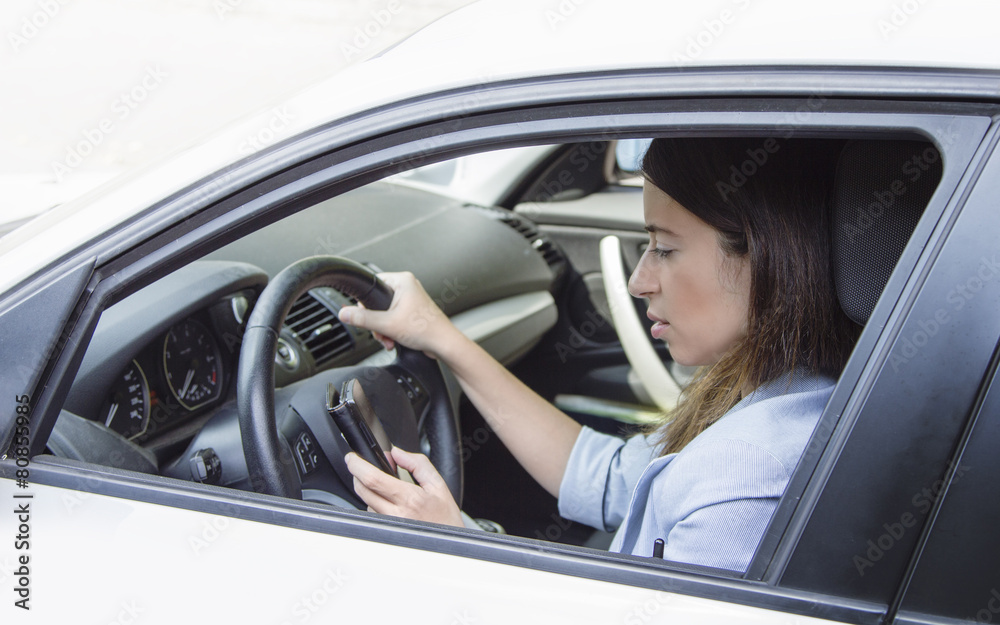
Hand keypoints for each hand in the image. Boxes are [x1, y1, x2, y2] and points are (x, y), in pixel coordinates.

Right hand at [337, 271, 459, 358]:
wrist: (443, 344)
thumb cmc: (426, 329)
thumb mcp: (387, 324)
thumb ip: (363, 319)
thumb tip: (345, 313)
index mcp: (403, 281)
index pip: (373, 284)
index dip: (365, 302)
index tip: (364, 315)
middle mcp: (407, 287)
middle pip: (377, 302)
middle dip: (376, 322)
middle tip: (380, 331)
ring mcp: (410, 300)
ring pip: (384, 313)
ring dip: (383, 329)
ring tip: (388, 339)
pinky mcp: (412, 312)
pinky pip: (393, 319)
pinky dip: (391, 330)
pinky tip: (393, 340)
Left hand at [346, 447, 463, 527]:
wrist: (449, 543)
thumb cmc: (445, 517)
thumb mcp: (438, 484)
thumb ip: (417, 463)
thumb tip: (396, 452)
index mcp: (409, 498)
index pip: (373, 479)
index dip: (358, 466)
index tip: (352, 458)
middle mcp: (395, 514)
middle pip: (362, 490)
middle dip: (358, 474)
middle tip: (365, 466)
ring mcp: (388, 525)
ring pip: (365, 502)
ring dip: (368, 490)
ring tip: (385, 487)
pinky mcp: (384, 533)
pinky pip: (371, 514)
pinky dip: (374, 504)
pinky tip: (388, 502)